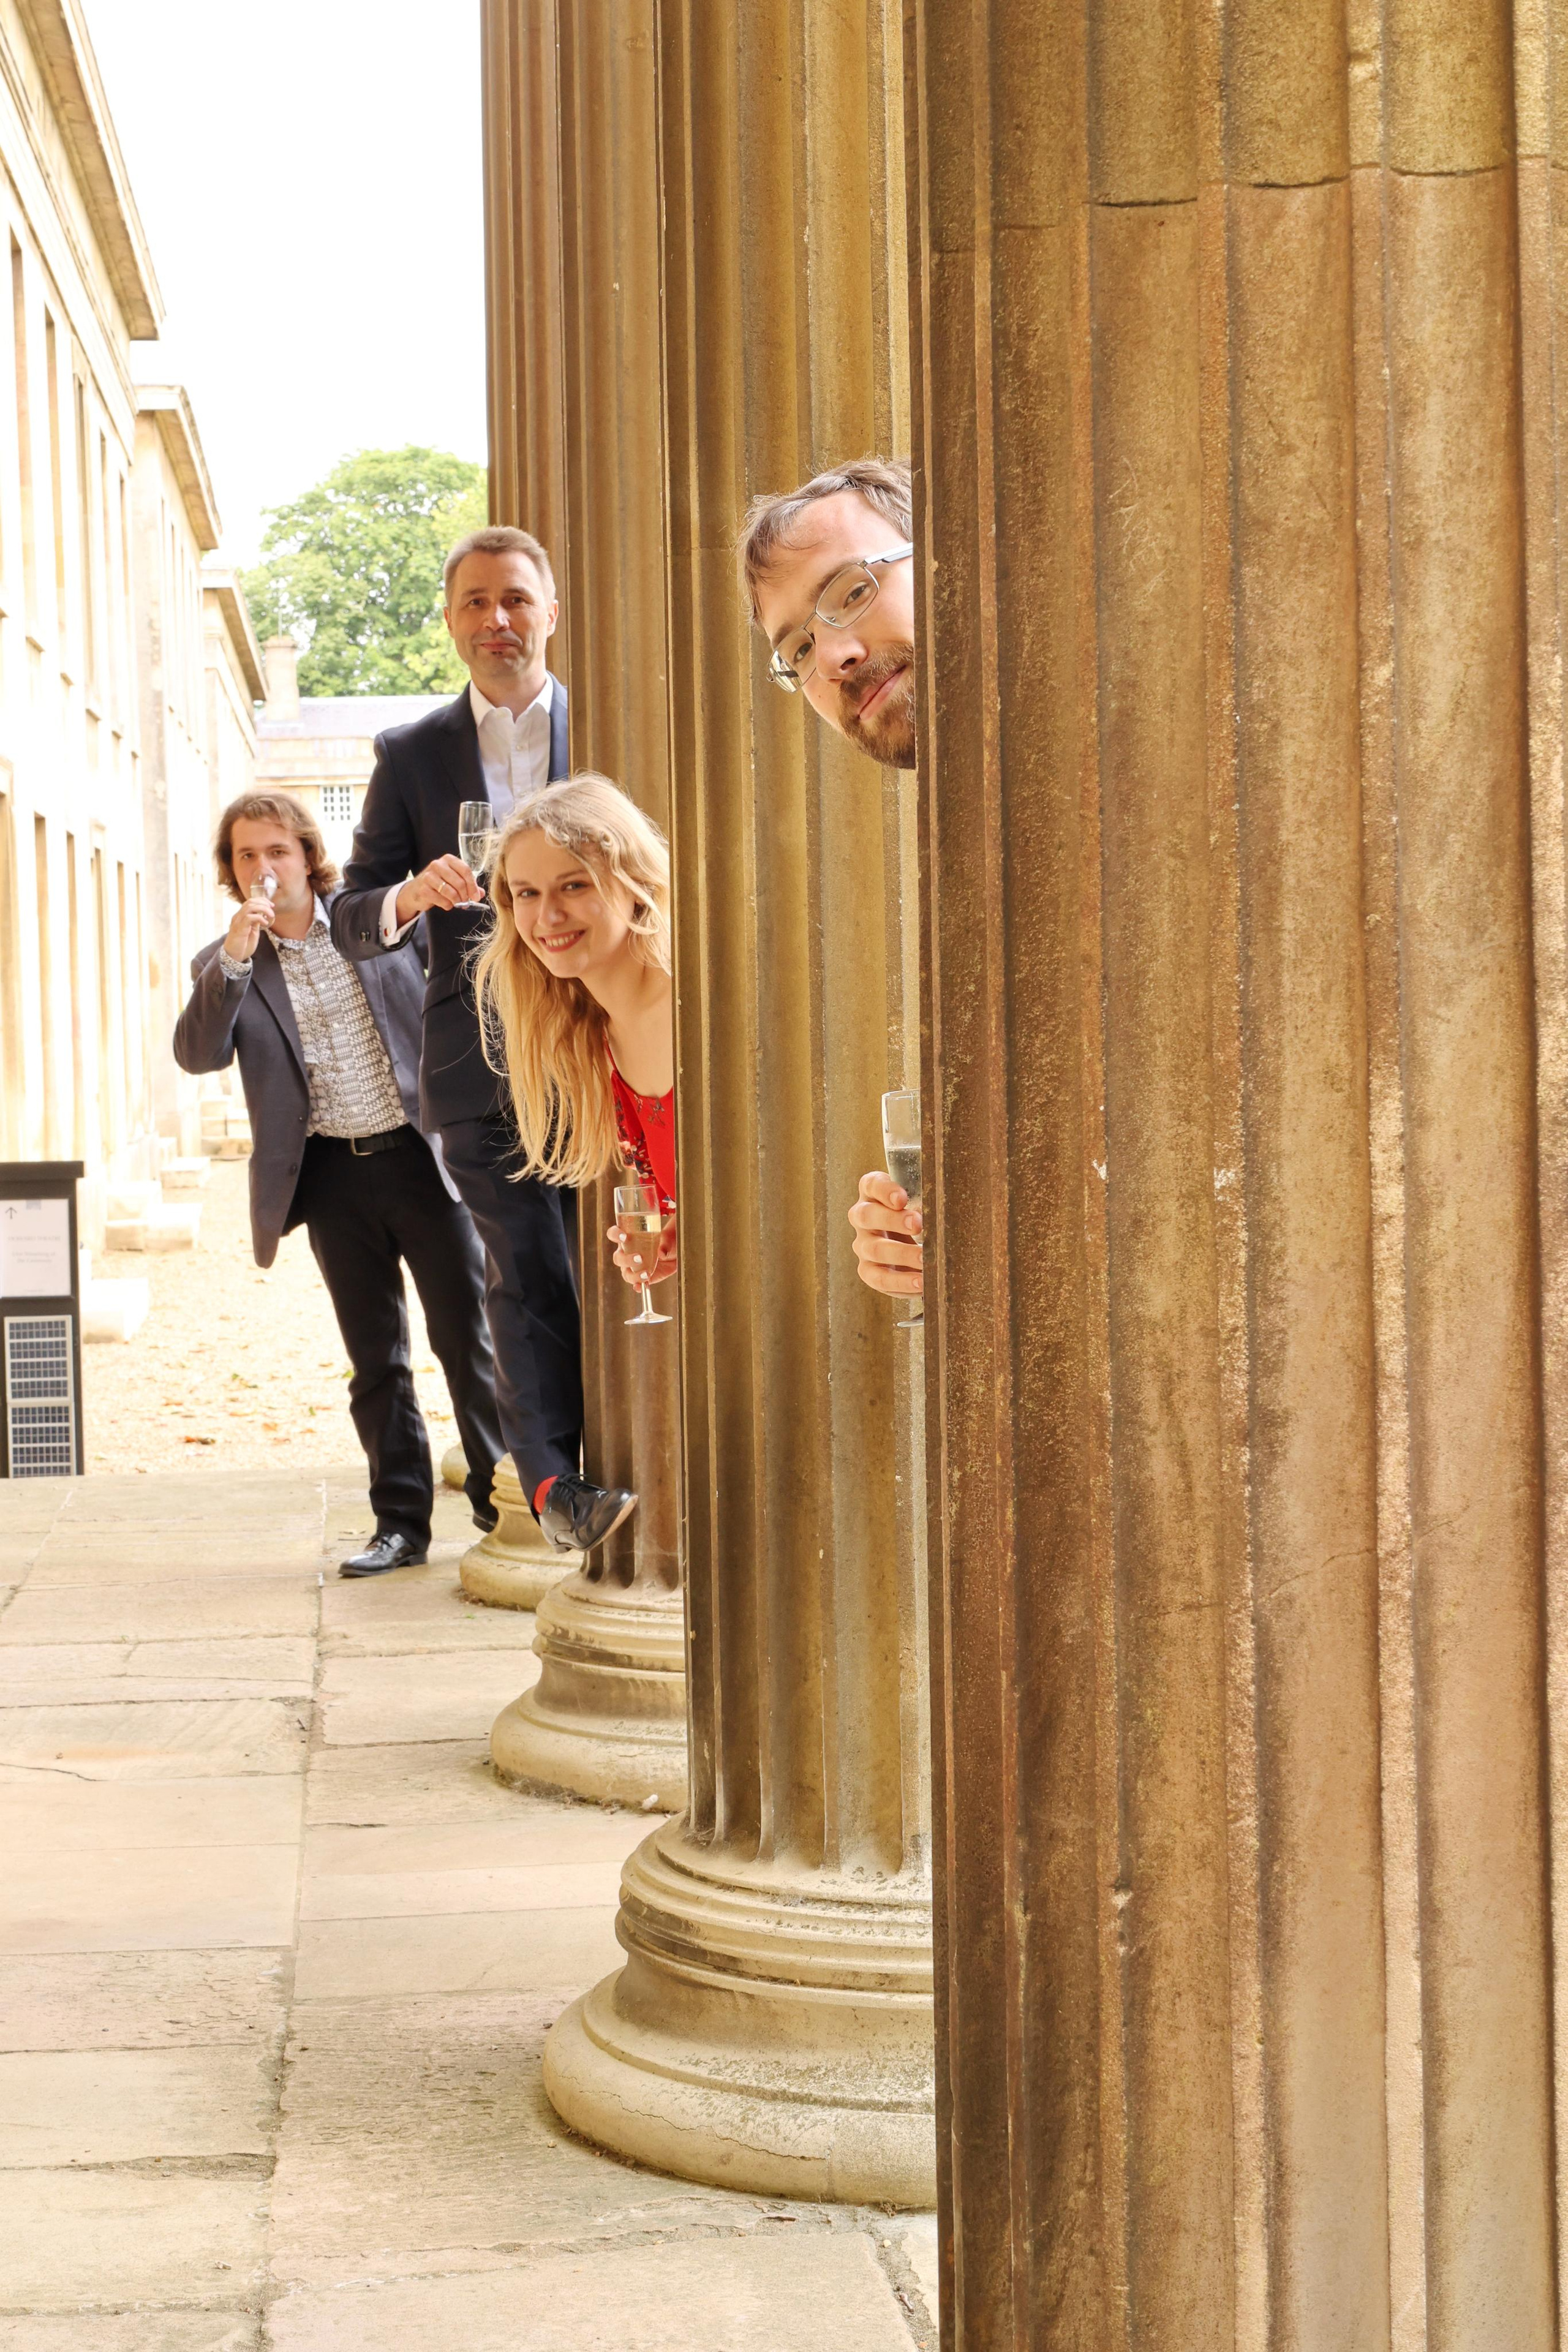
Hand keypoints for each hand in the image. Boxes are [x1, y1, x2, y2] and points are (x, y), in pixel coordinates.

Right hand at [223, 896, 274, 963]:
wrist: (234, 956)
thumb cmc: (243, 945)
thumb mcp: (253, 931)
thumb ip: (256, 923)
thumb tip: (263, 915)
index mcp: (241, 916)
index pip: (250, 902)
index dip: (262, 900)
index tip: (271, 905)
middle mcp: (238, 917)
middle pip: (250, 902)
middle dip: (264, 903)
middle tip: (272, 910)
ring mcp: (238, 922)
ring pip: (250, 907)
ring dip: (263, 909)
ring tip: (271, 916)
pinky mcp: (239, 928)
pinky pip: (249, 917)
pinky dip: (259, 918)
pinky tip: (265, 923)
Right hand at [395, 854, 484, 925]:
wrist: (416, 890)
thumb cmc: (438, 884)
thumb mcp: (453, 881)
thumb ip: (468, 885)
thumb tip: (481, 893)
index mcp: (448, 859)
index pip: (465, 870)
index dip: (473, 885)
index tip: (476, 896)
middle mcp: (437, 864)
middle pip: (460, 882)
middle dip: (465, 896)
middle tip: (466, 902)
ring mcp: (429, 876)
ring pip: (451, 892)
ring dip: (457, 901)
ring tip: (456, 903)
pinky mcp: (423, 889)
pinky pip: (442, 900)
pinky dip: (447, 905)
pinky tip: (446, 904)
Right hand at [608, 1212, 677, 1287]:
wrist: (676, 1253)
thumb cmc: (669, 1239)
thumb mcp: (669, 1236)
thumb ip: (666, 1243)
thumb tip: (662, 1253)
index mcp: (629, 1237)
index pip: (614, 1234)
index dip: (615, 1234)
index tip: (623, 1237)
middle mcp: (627, 1252)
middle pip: (618, 1258)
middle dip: (626, 1259)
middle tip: (639, 1258)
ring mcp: (633, 1266)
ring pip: (625, 1273)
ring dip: (633, 1275)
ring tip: (646, 1274)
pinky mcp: (641, 1276)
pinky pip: (635, 1283)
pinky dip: (637, 1286)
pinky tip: (641, 1286)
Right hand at [849, 1171, 922, 1297]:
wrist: (911, 1246)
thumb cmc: (920, 1217)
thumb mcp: (923, 1203)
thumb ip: (930, 1200)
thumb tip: (951, 1210)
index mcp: (873, 1194)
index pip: (872, 1184)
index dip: (885, 1190)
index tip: (902, 1198)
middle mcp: (863, 1218)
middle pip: (867, 1215)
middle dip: (893, 1220)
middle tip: (918, 1225)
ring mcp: (863, 1245)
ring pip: (874, 1249)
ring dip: (902, 1254)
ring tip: (926, 1261)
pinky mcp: (868, 1270)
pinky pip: (879, 1279)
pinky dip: (901, 1283)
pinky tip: (922, 1284)